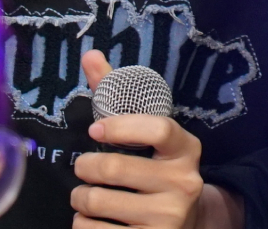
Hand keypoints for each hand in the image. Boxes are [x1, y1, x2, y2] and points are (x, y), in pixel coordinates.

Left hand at [72, 51, 240, 228]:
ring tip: (89, 197)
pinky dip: (83, 224)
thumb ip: (118, 96)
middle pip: (114, 168)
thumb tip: (91, 55)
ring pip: (96, 202)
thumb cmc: (155, 172)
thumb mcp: (147, 137)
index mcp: (186, 151)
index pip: (158, 128)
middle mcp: (184, 184)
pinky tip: (96, 221)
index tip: (96, 130)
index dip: (121, 126)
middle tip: (85, 169)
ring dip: (81, 198)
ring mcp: (168, 219)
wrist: (186, 225)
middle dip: (85, 168)